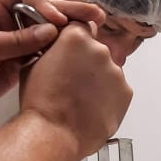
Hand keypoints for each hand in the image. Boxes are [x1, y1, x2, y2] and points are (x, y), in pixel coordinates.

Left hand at [0, 0, 106, 116]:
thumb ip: (16, 40)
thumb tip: (52, 31)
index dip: (43, 2)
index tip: (55, 20)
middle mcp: (8, 24)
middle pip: (43, 12)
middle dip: (69, 12)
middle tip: (96, 15)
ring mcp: (15, 46)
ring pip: (48, 36)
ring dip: (70, 35)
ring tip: (95, 35)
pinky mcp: (19, 67)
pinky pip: (44, 58)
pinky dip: (61, 57)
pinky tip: (79, 57)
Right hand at [19, 22, 132, 159]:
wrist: (55, 133)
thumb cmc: (42, 103)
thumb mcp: (34, 63)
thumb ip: (52, 49)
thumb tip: (57, 49)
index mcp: (76, 38)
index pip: (82, 26)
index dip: (75, 39)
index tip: (72, 50)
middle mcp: (100, 51)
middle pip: (96, 50)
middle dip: (86, 62)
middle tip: (72, 81)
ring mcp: (116, 72)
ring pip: (107, 71)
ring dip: (98, 80)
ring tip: (80, 98)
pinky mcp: (126, 92)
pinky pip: (117, 89)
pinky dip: (108, 96)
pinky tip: (92, 107)